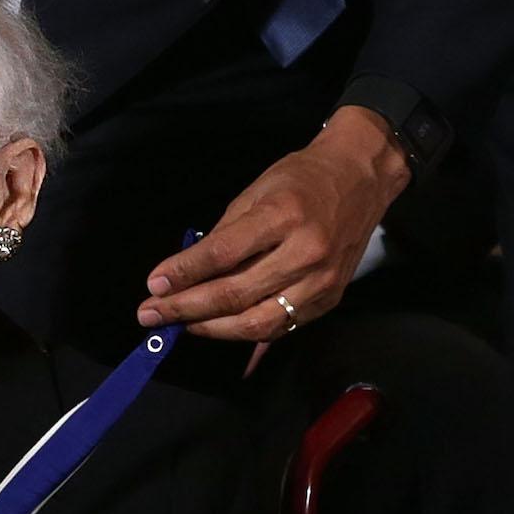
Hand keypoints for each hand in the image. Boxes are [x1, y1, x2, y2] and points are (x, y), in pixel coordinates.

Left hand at [137, 107, 410, 348]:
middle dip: (187, 309)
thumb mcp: (256, 191)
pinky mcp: (329, 300)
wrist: (361, 178)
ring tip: (180, 325)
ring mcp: (321, 282)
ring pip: (257, 322)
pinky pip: (281, 328)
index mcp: (283, 216)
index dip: (184, 273)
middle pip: (236, 295)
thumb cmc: (302, 178)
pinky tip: (217, 332)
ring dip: (212, 329)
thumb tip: (185, 272)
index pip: (223, 254)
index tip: (154, 285)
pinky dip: (246, 336)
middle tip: (152, 315)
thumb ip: (223, 235)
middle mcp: (306, 253)